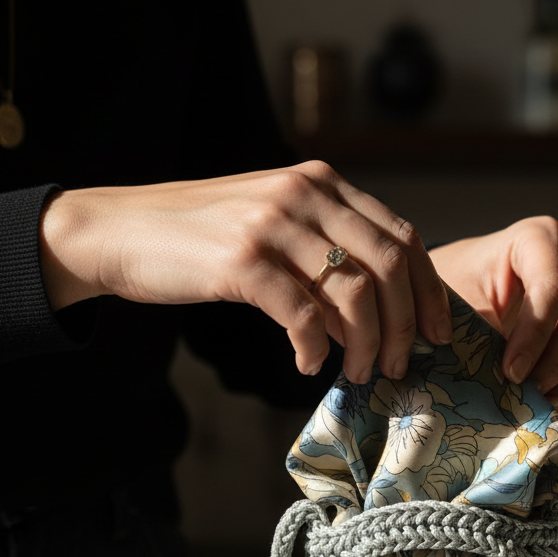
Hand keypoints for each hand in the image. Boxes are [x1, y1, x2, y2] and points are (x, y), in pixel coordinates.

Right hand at [39, 161, 452, 384]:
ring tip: (357, 373)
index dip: (428, 290)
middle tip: (399, 365)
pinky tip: (307, 365)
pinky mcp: (241, 261)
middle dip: (405, 326)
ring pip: (354, 295)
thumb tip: (372, 315)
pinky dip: (314, 349)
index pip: (401, 236)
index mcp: (321, 183)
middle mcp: (304, 195)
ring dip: (365, 345)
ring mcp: (273, 225)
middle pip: (389, 266)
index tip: (438, 333)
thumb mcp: (273, 225)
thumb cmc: (199, 238)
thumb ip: (324, 252)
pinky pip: (302, 316)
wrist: (119, 232)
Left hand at [428, 217, 557, 420]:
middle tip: (526, 394)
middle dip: (556, 364)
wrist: (461, 299)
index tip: (510, 372)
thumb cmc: (454, 293)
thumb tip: (494, 378)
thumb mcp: (454, 300)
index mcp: (539, 239)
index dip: (535, 335)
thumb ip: (474, 328)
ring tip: (542, 405)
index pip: (553, 286)